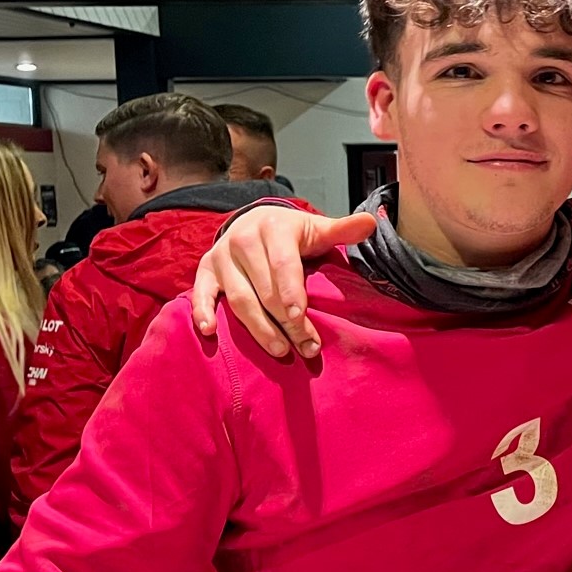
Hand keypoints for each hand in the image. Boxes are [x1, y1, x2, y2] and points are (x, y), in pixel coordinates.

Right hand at [190, 206, 374, 357]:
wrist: (254, 220)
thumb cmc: (291, 233)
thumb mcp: (315, 229)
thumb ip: (341, 230)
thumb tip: (370, 222)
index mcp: (274, 228)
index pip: (284, 265)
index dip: (292, 292)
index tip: (301, 317)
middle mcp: (243, 239)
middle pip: (264, 289)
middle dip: (286, 321)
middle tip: (306, 346)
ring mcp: (221, 256)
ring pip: (238, 298)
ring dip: (258, 328)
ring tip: (281, 350)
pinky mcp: (205, 270)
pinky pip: (201, 293)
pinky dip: (202, 311)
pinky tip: (211, 331)